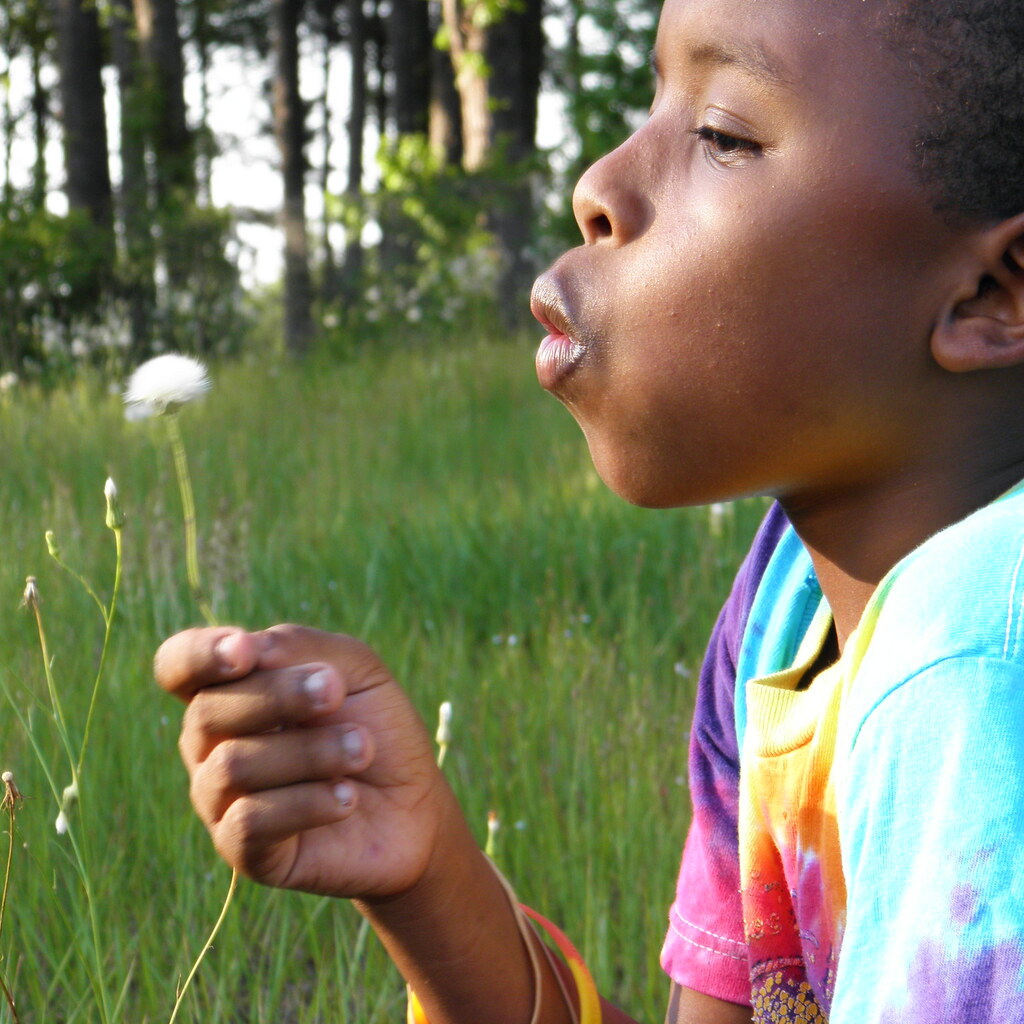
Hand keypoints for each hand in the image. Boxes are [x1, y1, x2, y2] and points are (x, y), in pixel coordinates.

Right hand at [154, 624, 451, 900]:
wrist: (413, 808)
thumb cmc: (376, 727)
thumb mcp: (354, 670)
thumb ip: (300, 648)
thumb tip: (251, 649)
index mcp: (231, 689)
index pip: (179, 665)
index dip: (199, 654)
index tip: (245, 651)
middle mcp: (211, 744)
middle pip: (207, 712)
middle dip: (280, 695)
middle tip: (335, 692)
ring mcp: (221, 799)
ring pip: (232, 766)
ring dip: (310, 751)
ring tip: (363, 748)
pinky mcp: (243, 851)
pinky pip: (250, 821)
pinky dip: (308, 801)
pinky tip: (348, 797)